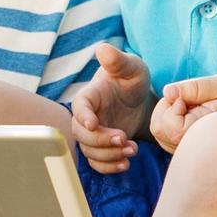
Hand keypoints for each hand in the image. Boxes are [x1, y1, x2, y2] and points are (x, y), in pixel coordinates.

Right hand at [65, 42, 150, 173]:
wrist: (138, 100)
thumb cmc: (132, 79)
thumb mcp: (131, 67)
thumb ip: (117, 60)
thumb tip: (103, 49)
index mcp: (89, 96)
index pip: (79, 107)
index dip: (83, 116)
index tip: (94, 123)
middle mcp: (86, 117)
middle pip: (81, 135)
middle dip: (101, 140)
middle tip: (124, 138)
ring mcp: (93, 134)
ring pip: (90, 152)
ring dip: (109, 155)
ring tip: (132, 149)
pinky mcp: (101, 148)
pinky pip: (97, 163)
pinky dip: (109, 167)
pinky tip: (126, 164)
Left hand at [150, 73, 216, 153]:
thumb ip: (194, 88)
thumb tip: (167, 92)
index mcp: (200, 133)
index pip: (167, 123)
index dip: (172, 105)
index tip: (190, 98)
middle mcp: (191, 147)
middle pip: (158, 127)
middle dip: (166, 106)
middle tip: (188, 99)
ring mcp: (186, 150)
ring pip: (158, 130)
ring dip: (167, 112)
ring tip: (191, 105)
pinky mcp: (182, 148)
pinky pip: (162, 133)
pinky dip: (169, 118)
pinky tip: (189, 112)